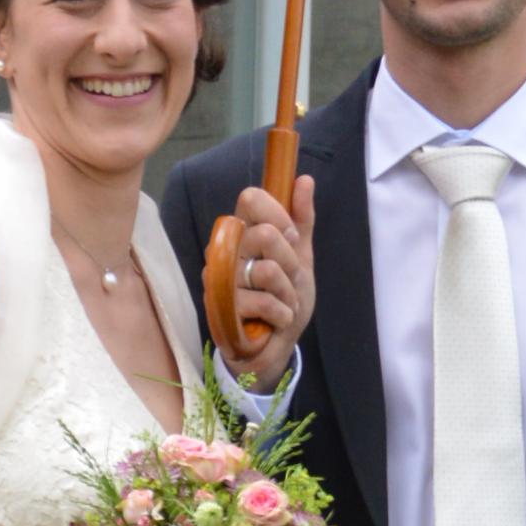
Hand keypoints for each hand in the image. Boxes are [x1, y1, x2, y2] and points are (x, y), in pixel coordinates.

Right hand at [227, 177, 314, 389]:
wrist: (274, 346)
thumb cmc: (283, 299)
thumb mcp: (300, 256)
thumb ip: (302, 219)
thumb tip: (304, 179)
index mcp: (243, 234)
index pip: (251, 199)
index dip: (280, 214)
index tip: (291, 236)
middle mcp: (226, 252)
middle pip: (267, 235)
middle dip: (291, 263)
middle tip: (289, 280)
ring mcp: (222, 280)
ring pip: (268, 270)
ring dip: (288, 294)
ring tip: (283, 304)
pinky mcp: (223, 308)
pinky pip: (264, 301)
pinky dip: (282, 314)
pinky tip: (276, 321)